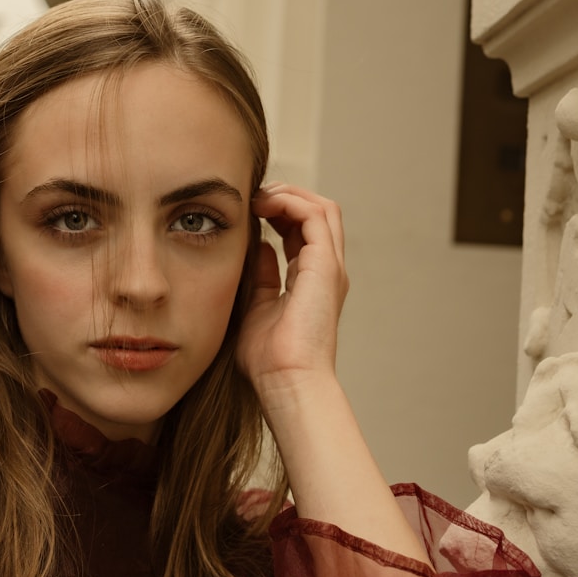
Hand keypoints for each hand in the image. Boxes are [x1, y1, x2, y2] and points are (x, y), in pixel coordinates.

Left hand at [235, 184, 348, 404]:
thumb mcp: (258, 308)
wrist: (286, 382)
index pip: (302, 231)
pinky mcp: (326, 267)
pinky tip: (263, 205)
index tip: (247, 210)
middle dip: (286, 196)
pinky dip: (290, 202)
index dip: (277, 212)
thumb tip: (257, 248)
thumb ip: (261, 277)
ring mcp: (330, 268)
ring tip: (258, 196)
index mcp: (312, 281)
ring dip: (289, 194)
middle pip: (317, 213)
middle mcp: (326, 271)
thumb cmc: (268, 360)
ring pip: (321, 208)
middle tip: (253, 196)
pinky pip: (315, 216)